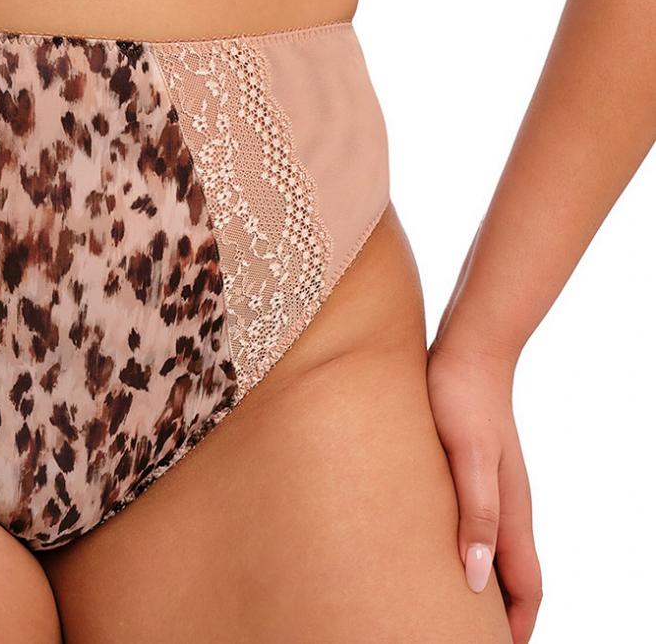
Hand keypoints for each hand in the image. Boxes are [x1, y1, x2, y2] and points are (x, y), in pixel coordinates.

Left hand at [425, 336, 542, 643]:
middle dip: (499, 615)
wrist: (469, 346)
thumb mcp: (467, 456)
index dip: (517, 626)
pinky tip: (434, 545)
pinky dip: (466, 548)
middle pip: (514, 576)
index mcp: (512, 511)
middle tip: (462, 636)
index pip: (527, 587)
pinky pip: (477, 522)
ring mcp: (493, 486)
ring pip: (495, 551)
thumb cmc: (463, 395)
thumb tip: (475, 580)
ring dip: (481, 583)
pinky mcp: (472, 468)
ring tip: (446, 605)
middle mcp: (508, 505)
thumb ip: (476, 514)